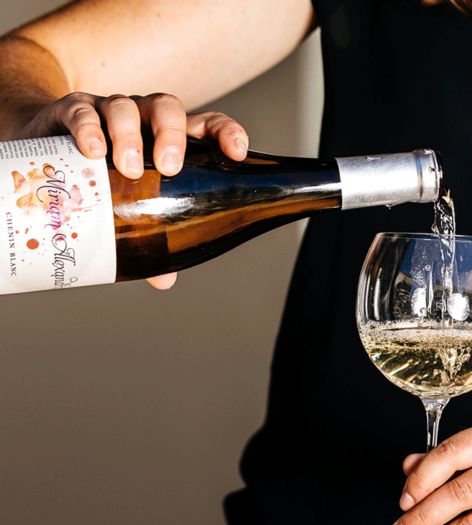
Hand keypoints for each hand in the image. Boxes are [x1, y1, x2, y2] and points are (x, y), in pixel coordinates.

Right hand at [16, 92, 249, 289]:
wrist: (46, 155)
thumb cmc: (105, 182)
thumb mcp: (132, 209)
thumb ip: (152, 240)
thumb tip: (164, 280)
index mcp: (168, 139)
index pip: (205, 125)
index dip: (226, 132)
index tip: (237, 153)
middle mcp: (144, 119)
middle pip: (166, 108)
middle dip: (171, 135)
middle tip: (169, 168)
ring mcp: (108, 111)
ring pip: (125, 108)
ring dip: (128, 135)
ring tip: (128, 169)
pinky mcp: (71, 111)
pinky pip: (82, 112)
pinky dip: (87, 128)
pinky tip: (92, 151)